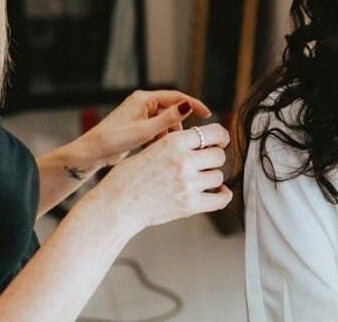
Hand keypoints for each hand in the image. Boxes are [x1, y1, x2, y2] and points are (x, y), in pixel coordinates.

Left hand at [80, 90, 211, 167]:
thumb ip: (168, 119)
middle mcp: (143, 103)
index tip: (208, 115)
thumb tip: (189, 106)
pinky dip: (161, 138)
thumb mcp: (145, 131)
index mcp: (144, 98)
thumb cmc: (114, 140)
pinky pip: (158, 128)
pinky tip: (155, 149)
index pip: (177, 97)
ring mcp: (140, 114)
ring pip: (166, 121)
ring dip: (169, 134)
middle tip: (186, 140)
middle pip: (172, 110)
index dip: (194, 105)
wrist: (92, 152)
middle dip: (179, 125)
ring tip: (163, 147)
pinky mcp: (138, 125)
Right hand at [88, 124, 231, 236]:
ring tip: (200, 180)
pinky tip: (217, 192)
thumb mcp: (152, 148)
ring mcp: (188, 184)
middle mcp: (184, 160)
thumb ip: (177, 144)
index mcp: (174, 142)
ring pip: (219, 176)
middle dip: (213, 158)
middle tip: (205, 164)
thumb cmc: (128, 177)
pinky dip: (222, 195)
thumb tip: (201, 140)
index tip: (220, 142)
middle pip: (219, 155)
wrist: (115, 205)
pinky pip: (221, 199)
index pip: (215, 132)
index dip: (221, 137)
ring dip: (212, 177)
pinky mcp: (189, 205)